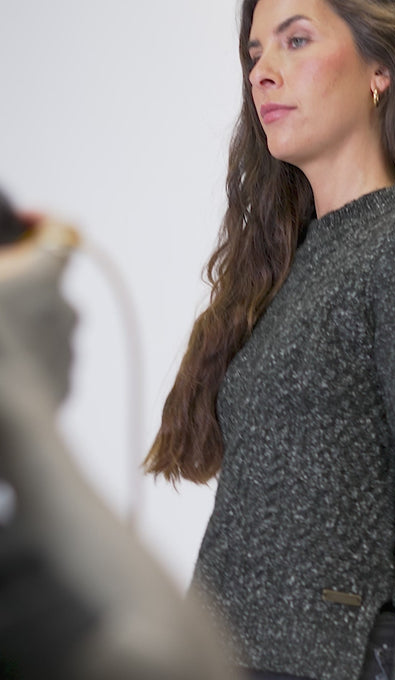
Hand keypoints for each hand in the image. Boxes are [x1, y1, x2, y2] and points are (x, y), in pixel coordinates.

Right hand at [0, 217, 78, 408]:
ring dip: (21, 326)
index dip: (42, 221)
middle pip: (45, 283)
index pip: (62, 231)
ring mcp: (68, 351)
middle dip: (18, 284)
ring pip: (45, 325)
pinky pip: (43, 362)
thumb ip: (2, 264)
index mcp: (45, 276)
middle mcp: (67, 310)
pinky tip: (0, 370)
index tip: (23, 222)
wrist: (9, 424)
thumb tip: (5, 267)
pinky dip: (24, 360)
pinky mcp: (62, 386)